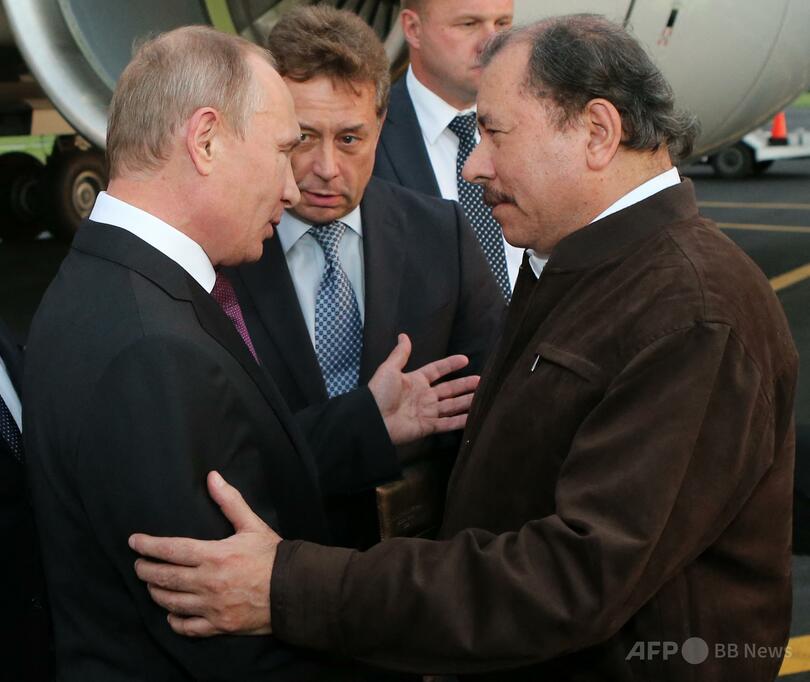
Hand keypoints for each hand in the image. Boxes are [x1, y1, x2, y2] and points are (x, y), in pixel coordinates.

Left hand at [128, 471, 279, 636]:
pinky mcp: (219, 625)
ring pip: (172, 602)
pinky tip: (171, 614)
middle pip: (165, 577)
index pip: (171, 549)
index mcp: (214, 555)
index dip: (149, 545)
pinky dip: (175, 621)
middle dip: (145, 570)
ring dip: (156, 593)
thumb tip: (212, 477)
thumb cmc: (272, 556)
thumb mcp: (252, 525)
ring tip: (151, 585)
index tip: (134, 542)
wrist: (294, 590)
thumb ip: (229, 501)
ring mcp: (212, 606)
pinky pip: (188, 627)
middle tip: (138, 564)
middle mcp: (208, 582)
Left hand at [368, 333, 479, 445]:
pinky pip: (447, 424)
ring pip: (451, 406)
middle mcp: (423, 396)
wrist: (372, 419)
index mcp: (415, 381)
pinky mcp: (427, 427)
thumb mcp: (389, 369)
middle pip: (448, 389)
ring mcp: (426, 412)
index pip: (437, 370)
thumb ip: (400, 354)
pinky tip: (473, 417)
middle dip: (464, 385)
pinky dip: (460, 421)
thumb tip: (403, 335)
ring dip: (466, 402)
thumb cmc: (379, 393)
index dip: (450, 365)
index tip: (465, 359)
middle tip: (481, 380)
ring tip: (482, 397)